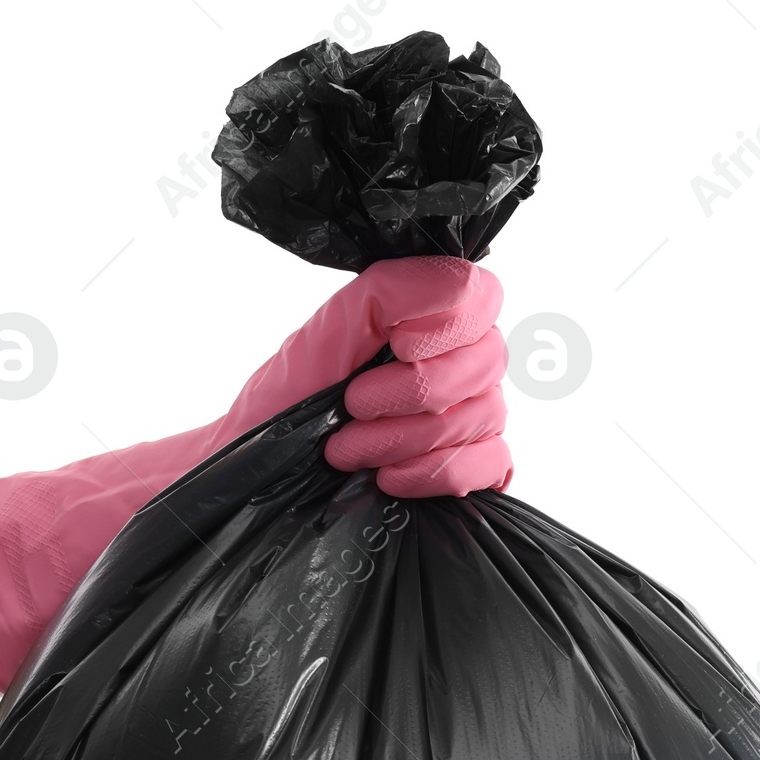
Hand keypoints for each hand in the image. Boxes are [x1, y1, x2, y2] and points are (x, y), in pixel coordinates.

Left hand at [218, 256, 510, 496]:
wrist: (271, 459)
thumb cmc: (296, 392)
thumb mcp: (329, 330)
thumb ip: (389, 290)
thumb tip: (454, 283)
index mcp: (434, 316)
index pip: (483, 296)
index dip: (447, 325)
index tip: (398, 345)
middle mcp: (464, 360)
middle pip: (486, 361)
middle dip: (410, 391)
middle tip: (353, 406)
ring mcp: (475, 414)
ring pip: (483, 415)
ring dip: (404, 438)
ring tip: (350, 448)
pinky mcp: (473, 465)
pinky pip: (489, 464)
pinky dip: (433, 473)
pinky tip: (389, 476)